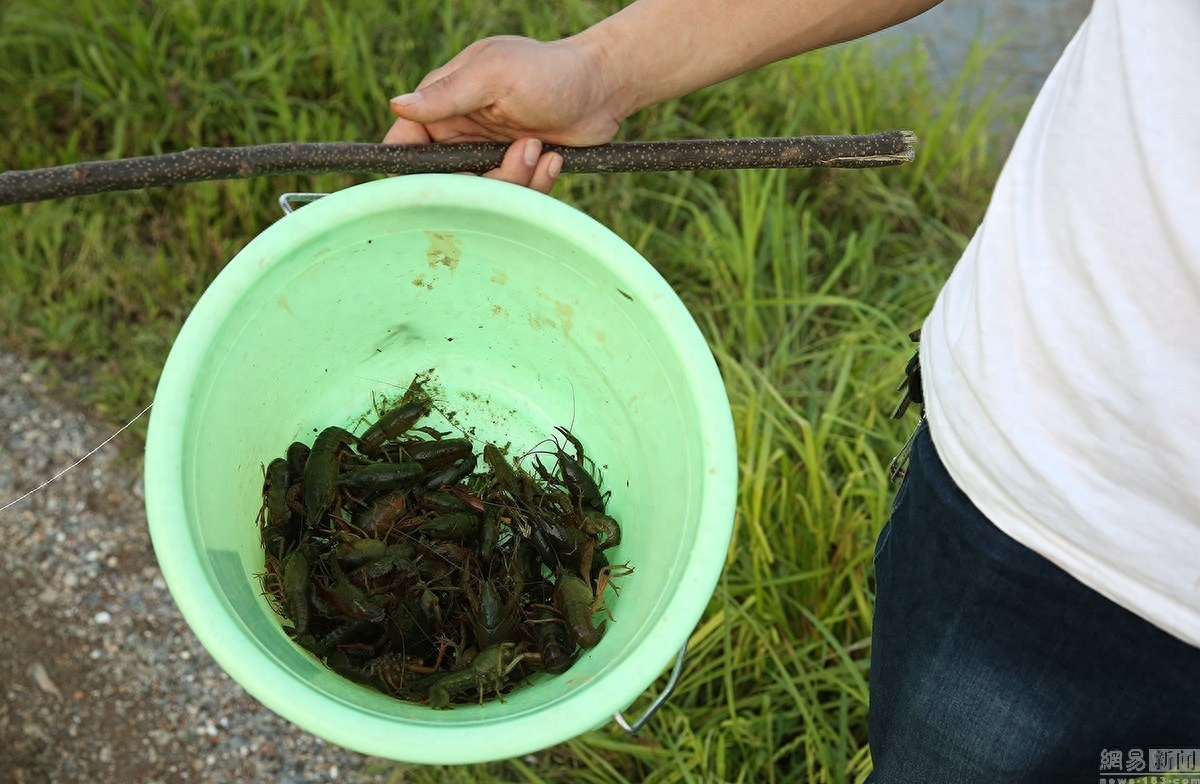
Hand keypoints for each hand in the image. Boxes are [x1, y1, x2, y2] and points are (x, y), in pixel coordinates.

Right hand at [383, 35, 622, 193]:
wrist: (602, 88)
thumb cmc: (548, 70)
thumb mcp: (495, 75)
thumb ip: (447, 94)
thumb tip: (398, 105)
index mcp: (442, 103)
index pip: (405, 146)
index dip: (413, 171)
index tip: (440, 184)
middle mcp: (459, 133)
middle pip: (448, 183)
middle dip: (486, 180)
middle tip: (523, 153)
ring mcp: (487, 155)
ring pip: (484, 195)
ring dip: (517, 180)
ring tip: (540, 148)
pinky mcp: (515, 172)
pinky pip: (514, 198)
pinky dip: (536, 184)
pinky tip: (552, 157)